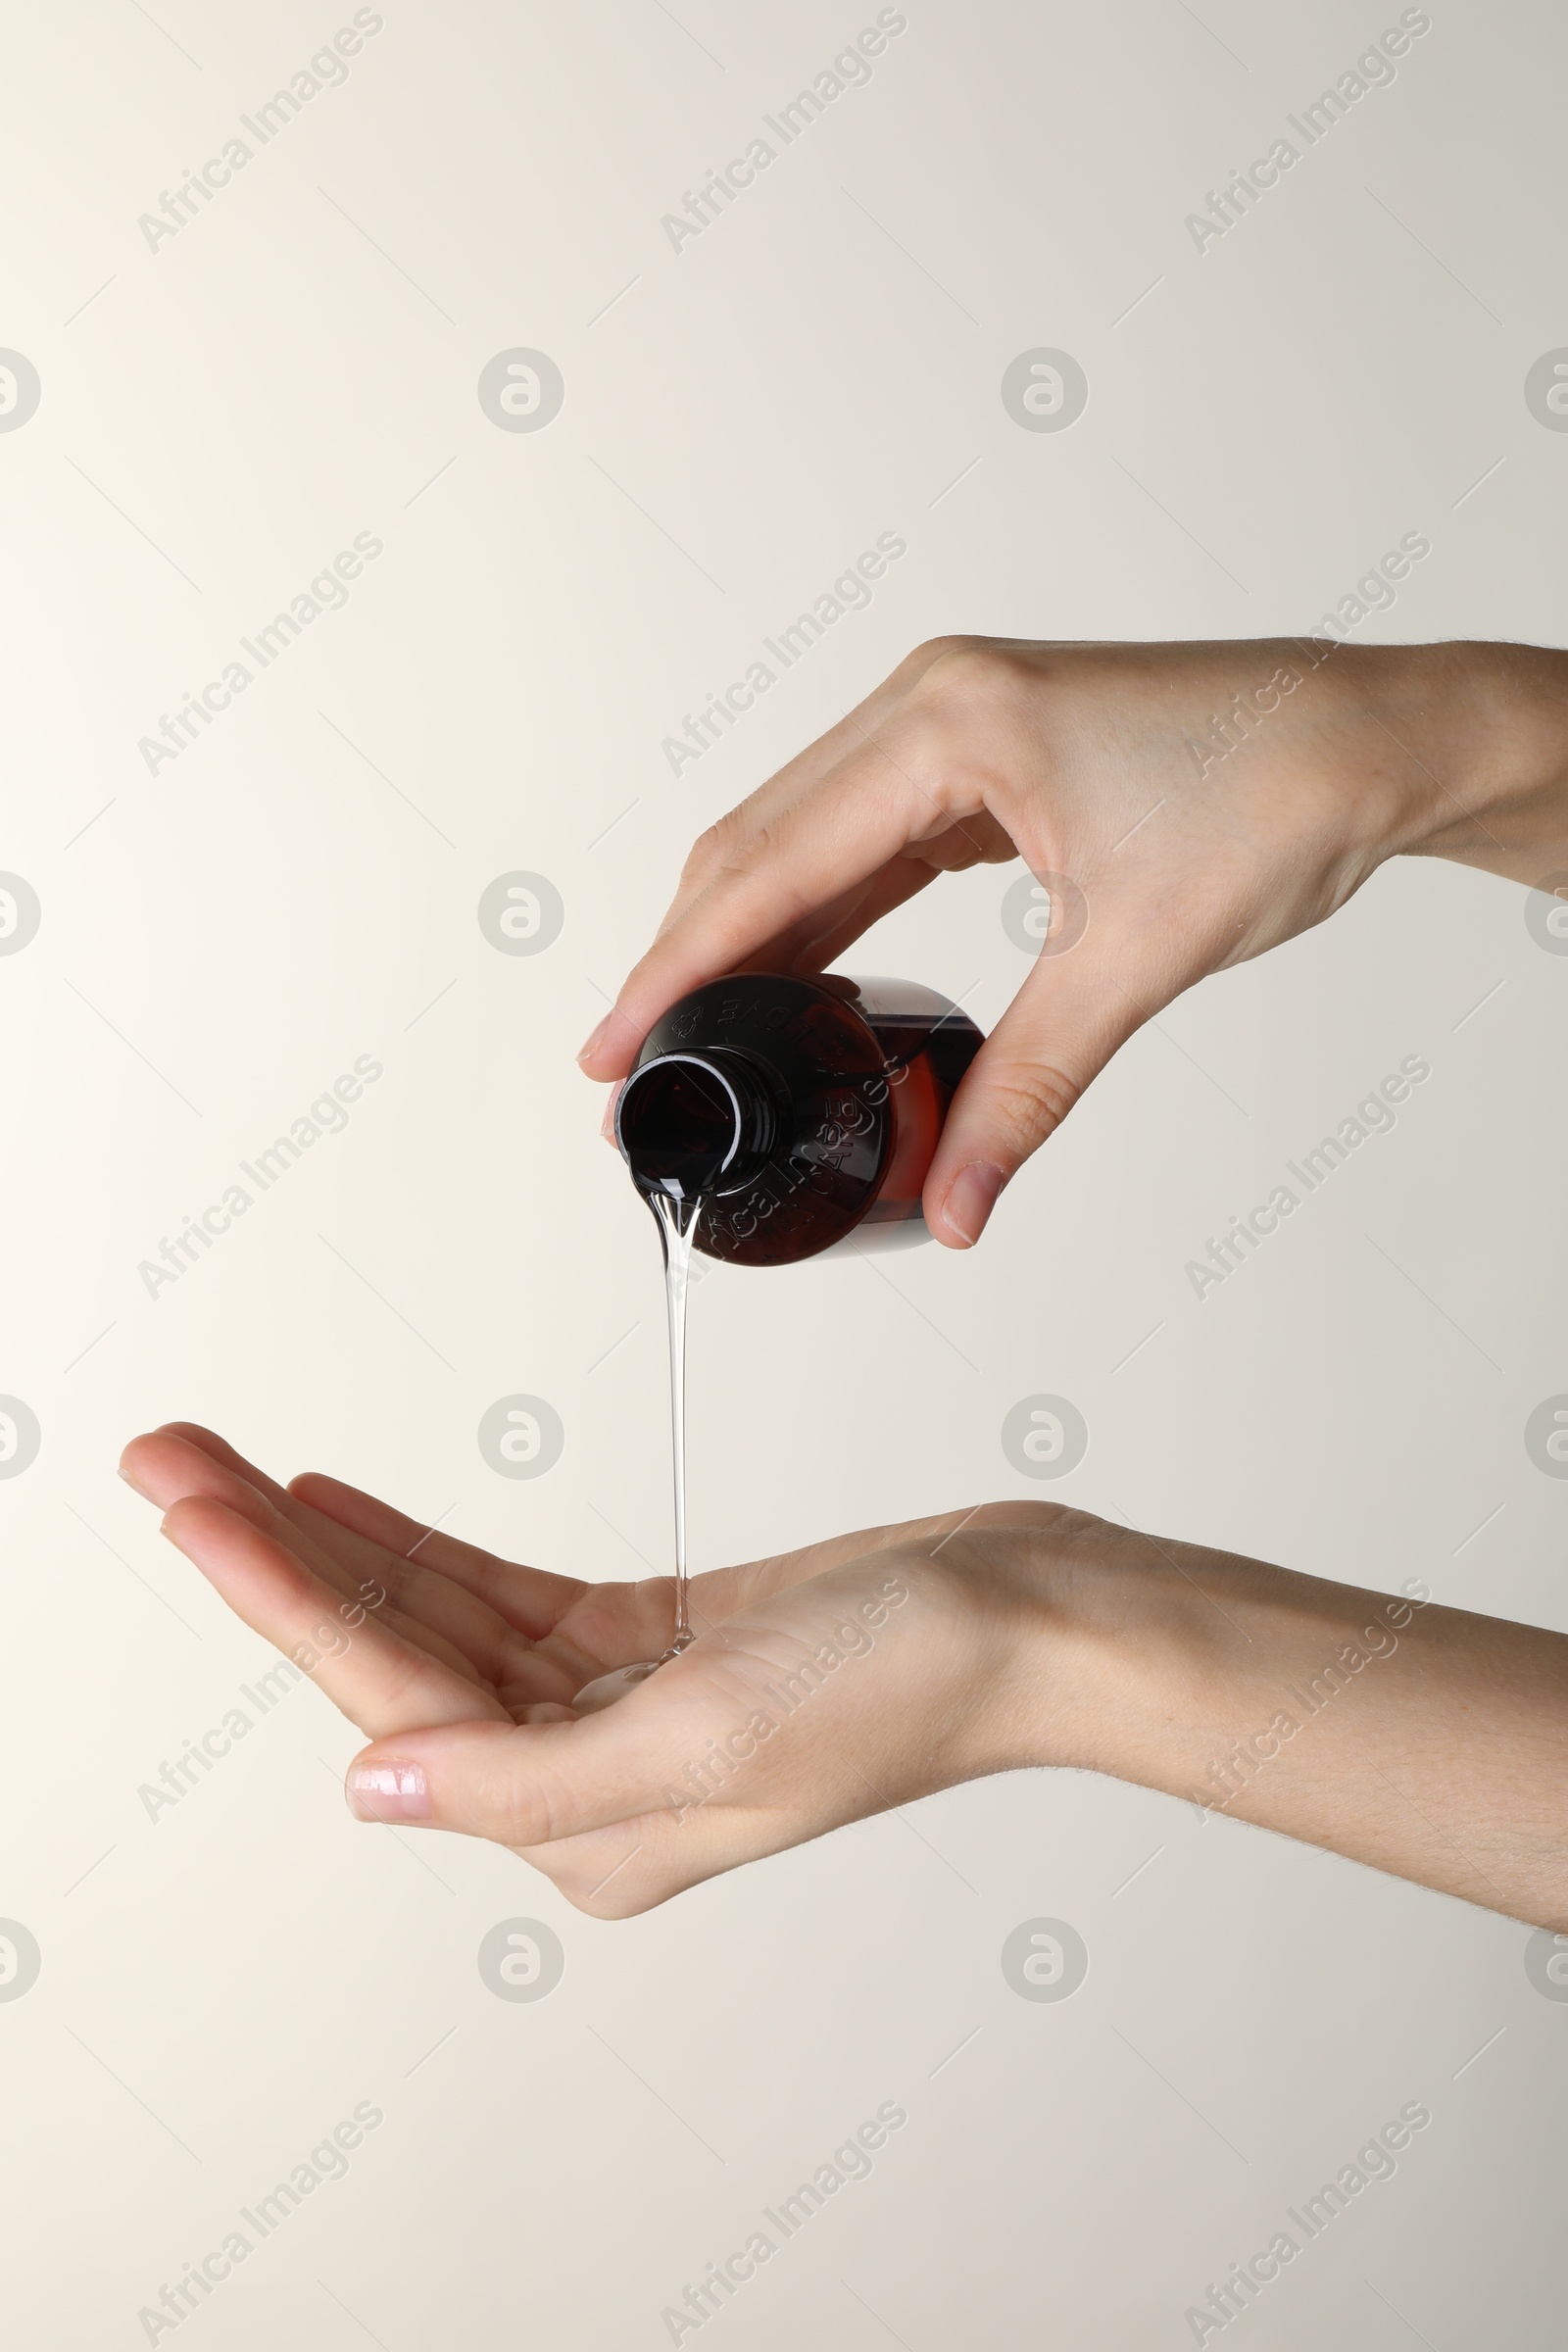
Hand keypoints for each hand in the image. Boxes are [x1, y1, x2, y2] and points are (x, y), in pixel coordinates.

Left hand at [116, 1424, 1066, 1914]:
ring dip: (339, 1544)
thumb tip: (371, 1787)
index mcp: (592, 1829)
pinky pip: (509, 1594)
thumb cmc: (911, 1680)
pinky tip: (357, 1510)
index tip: (198, 1507)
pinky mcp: (658, 1641)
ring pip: (442, 1621)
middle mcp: (591, 1778)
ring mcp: (622, 1705)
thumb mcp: (708, 1734)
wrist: (1032, 1618)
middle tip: (178, 1465)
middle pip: (396, 1657)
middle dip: (278, 1558)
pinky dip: (429, 1550)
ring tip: (237, 1470)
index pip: (396, 1704)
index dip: (285, 1597)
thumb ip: (524, 1775)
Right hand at [579, 636, 1567, 1244]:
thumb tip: (954, 1199)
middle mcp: (931, 700)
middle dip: (687, 954)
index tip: (612, 1046)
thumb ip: (1027, 1088)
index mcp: (950, 721)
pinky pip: (864, 835)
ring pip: (803, 834)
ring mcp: (952, 720)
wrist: (1372, 739)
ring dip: (745, 933)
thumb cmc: (1280, 796)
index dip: (678, 966)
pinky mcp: (980, 751)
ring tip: (693, 1034)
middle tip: (629, 1062)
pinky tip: (793, 979)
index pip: (771, 861)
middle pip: (759, 838)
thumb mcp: (1134, 958)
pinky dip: (818, 909)